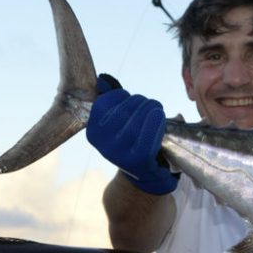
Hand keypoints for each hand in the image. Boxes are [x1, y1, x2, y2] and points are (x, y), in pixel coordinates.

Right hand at [85, 73, 177, 194]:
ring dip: (151, 107)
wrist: (143, 174)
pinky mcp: (138, 159)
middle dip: (140, 101)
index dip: (121, 96)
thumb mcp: (115, 123)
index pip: (104, 102)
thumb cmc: (130, 140)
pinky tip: (160, 117)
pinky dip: (157, 120)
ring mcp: (119, 153)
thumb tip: (103, 79)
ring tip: (156, 109)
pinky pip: (150, 131)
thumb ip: (110, 102)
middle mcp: (102, 144)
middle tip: (150, 104)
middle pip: (124, 109)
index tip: (129, 102)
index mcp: (93, 133)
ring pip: (138, 117)